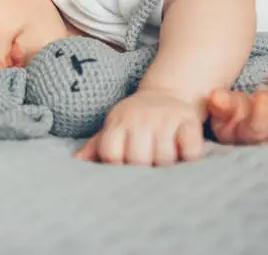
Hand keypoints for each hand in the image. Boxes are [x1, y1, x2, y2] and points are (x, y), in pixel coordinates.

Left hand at [74, 89, 204, 165]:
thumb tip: (77, 162)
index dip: (116, 167)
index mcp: (118, 122)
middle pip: (138, 158)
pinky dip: (189, 157)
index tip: (124, 168)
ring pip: (164, 157)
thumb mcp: (113, 129)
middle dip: (143, 170)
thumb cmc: (135, 121)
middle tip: (147, 172)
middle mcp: (141, 118)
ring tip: (163, 166)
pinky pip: (190, 148)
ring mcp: (166, 118)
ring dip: (166, 167)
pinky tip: (183, 157)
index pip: (110, 153)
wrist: (166, 94)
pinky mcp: (189, 121)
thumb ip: (96, 147)